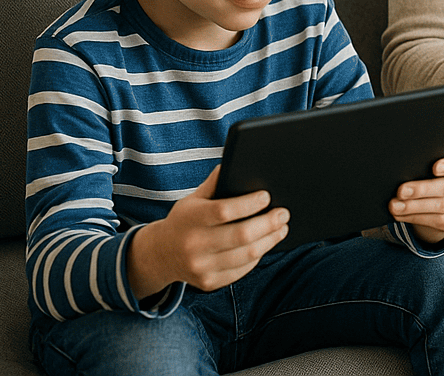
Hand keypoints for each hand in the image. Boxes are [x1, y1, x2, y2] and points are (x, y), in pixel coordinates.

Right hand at [127, 166, 287, 297]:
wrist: (160, 255)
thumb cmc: (185, 220)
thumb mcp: (193, 198)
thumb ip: (215, 181)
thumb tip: (239, 161)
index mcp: (191, 219)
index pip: (224, 211)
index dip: (249, 204)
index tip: (267, 196)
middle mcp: (194, 245)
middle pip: (241, 235)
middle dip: (268, 223)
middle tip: (284, 213)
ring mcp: (201, 267)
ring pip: (246, 255)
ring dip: (270, 240)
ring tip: (282, 227)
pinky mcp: (209, 282)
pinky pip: (242, 269)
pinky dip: (258, 256)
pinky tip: (267, 243)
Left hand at [391, 145, 443, 244]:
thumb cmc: (439, 170)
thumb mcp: (439, 159)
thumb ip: (431, 158)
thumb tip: (406, 164)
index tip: (434, 168)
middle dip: (423, 189)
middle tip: (401, 191)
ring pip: (443, 206)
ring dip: (415, 207)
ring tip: (395, 206)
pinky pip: (441, 222)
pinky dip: (417, 218)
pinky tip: (403, 215)